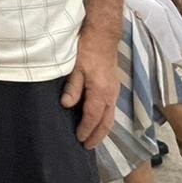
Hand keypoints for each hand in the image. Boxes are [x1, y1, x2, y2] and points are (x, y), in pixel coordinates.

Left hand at [61, 29, 117, 148]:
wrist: (104, 35)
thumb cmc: (88, 49)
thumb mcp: (76, 67)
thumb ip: (73, 88)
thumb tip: (66, 105)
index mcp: (101, 92)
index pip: (93, 117)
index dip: (86, 129)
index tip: (79, 139)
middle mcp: (111, 95)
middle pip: (106, 122)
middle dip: (97, 136)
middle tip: (88, 147)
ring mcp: (115, 91)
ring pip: (111, 117)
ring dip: (103, 130)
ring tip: (94, 139)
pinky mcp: (114, 87)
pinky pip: (111, 109)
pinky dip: (106, 120)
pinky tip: (99, 121)